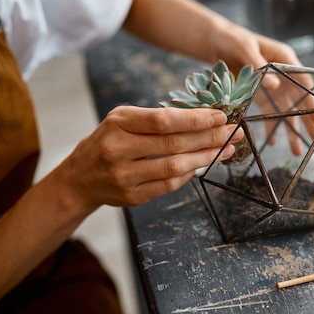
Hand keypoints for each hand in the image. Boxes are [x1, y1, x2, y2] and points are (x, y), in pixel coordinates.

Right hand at [56, 106, 242, 210]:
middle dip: (209, 137)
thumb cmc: (109, 141)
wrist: (79, 178)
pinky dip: (190, 174)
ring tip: (226, 149)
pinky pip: (169, 185)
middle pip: (173, 144)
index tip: (221, 116)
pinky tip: (203, 164)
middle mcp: (118, 149)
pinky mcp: (132, 197)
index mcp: (118, 123)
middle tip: (233, 132)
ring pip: (175, 168)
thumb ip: (156, 119)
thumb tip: (204, 117)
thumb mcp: (123, 120)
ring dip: (206, 158)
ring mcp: (124, 176)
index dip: (195, 119)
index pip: (163, 120)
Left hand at [211, 23, 313, 154]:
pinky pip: (268, 115)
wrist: (216, 41)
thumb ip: (259, 65)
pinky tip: (274, 143)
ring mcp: (272, 88)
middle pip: (300, 102)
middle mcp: (283, 76)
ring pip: (286, 113)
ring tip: (298, 152)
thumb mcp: (244, 48)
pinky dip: (270, 129)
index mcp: (285, 60)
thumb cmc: (233, 39)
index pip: (304, 84)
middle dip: (311, 124)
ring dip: (292, 132)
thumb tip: (274, 85)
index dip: (313, 103)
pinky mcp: (259, 96)